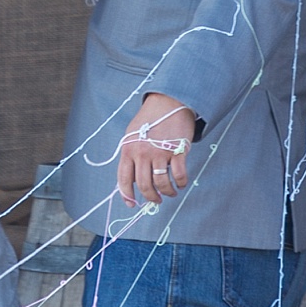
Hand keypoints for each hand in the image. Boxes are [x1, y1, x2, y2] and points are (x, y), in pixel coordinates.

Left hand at [118, 92, 193, 206]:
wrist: (169, 102)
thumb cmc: (150, 119)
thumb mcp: (132, 134)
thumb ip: (130, 155)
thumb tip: (132, 180)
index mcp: (128, 149)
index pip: (124, 179)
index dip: (127, 195)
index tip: (132, 204)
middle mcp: (142, 152)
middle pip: (144, 185)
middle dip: (151, 197)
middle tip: (157, 200)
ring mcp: (160, 152)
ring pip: (161, 183)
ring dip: (167, 193)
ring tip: (171, 193)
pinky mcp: (177, 150)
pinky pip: (179, 175)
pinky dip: (181, 183)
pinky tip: (181, 183)